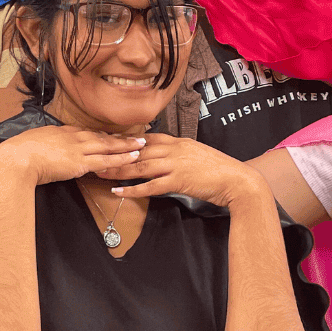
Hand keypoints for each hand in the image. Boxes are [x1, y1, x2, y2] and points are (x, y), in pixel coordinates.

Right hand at [0, 125, 145, 186]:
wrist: (17, 159)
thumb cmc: (18, 153)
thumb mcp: (30, 143)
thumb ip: (41, 144)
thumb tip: (40, 148)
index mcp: (60, 132)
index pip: (85, 132)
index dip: (100, 134)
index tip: (111, 134)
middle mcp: (72, 137)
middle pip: (101, 136)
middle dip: (119, 136)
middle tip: (136, 135)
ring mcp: (78, 149)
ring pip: (107, 146)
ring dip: (126, 145)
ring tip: (141, 144)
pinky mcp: (80, 163)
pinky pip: (105, 160)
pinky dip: (120, 159)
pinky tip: (132, 158)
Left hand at [98, 134, 270, 209]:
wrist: (237, 180)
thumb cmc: (217, 169)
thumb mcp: (196, 154)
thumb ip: (178, 153)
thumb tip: (162, 157)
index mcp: (178, 142)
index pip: (146, 138)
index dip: (125, 141)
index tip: (107, 142)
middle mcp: (174, 150)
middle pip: (138, 151)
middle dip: (115, 154)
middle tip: (95, 156)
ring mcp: (175, 165)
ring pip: (140, 166)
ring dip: (118, 170)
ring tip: (100, 172)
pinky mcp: (178, 181)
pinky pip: (150, 186)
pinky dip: (133, 189)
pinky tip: (118, 191)